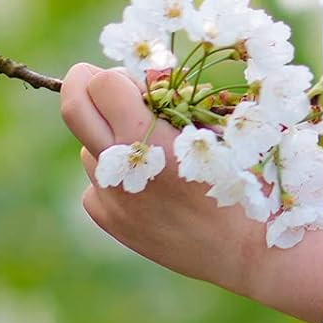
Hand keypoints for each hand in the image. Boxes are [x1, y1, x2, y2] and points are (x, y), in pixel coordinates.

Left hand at [60, 62, 268, 298]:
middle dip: (83, 84)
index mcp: (154, 140)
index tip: (134, 79)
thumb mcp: (221, 129)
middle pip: (74, 110)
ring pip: (88, 148)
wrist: (248, 247)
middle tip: (96, 79)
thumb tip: (141, 82)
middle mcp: (123, 168)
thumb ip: (176, 104)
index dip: (118, 74)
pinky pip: (97, 182)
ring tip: (150, 147)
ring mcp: (111, 197)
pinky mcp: (109, 220)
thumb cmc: (248, 179)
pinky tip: (149, 181)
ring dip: (108, 135)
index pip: (103, 85)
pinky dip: (116, 172)